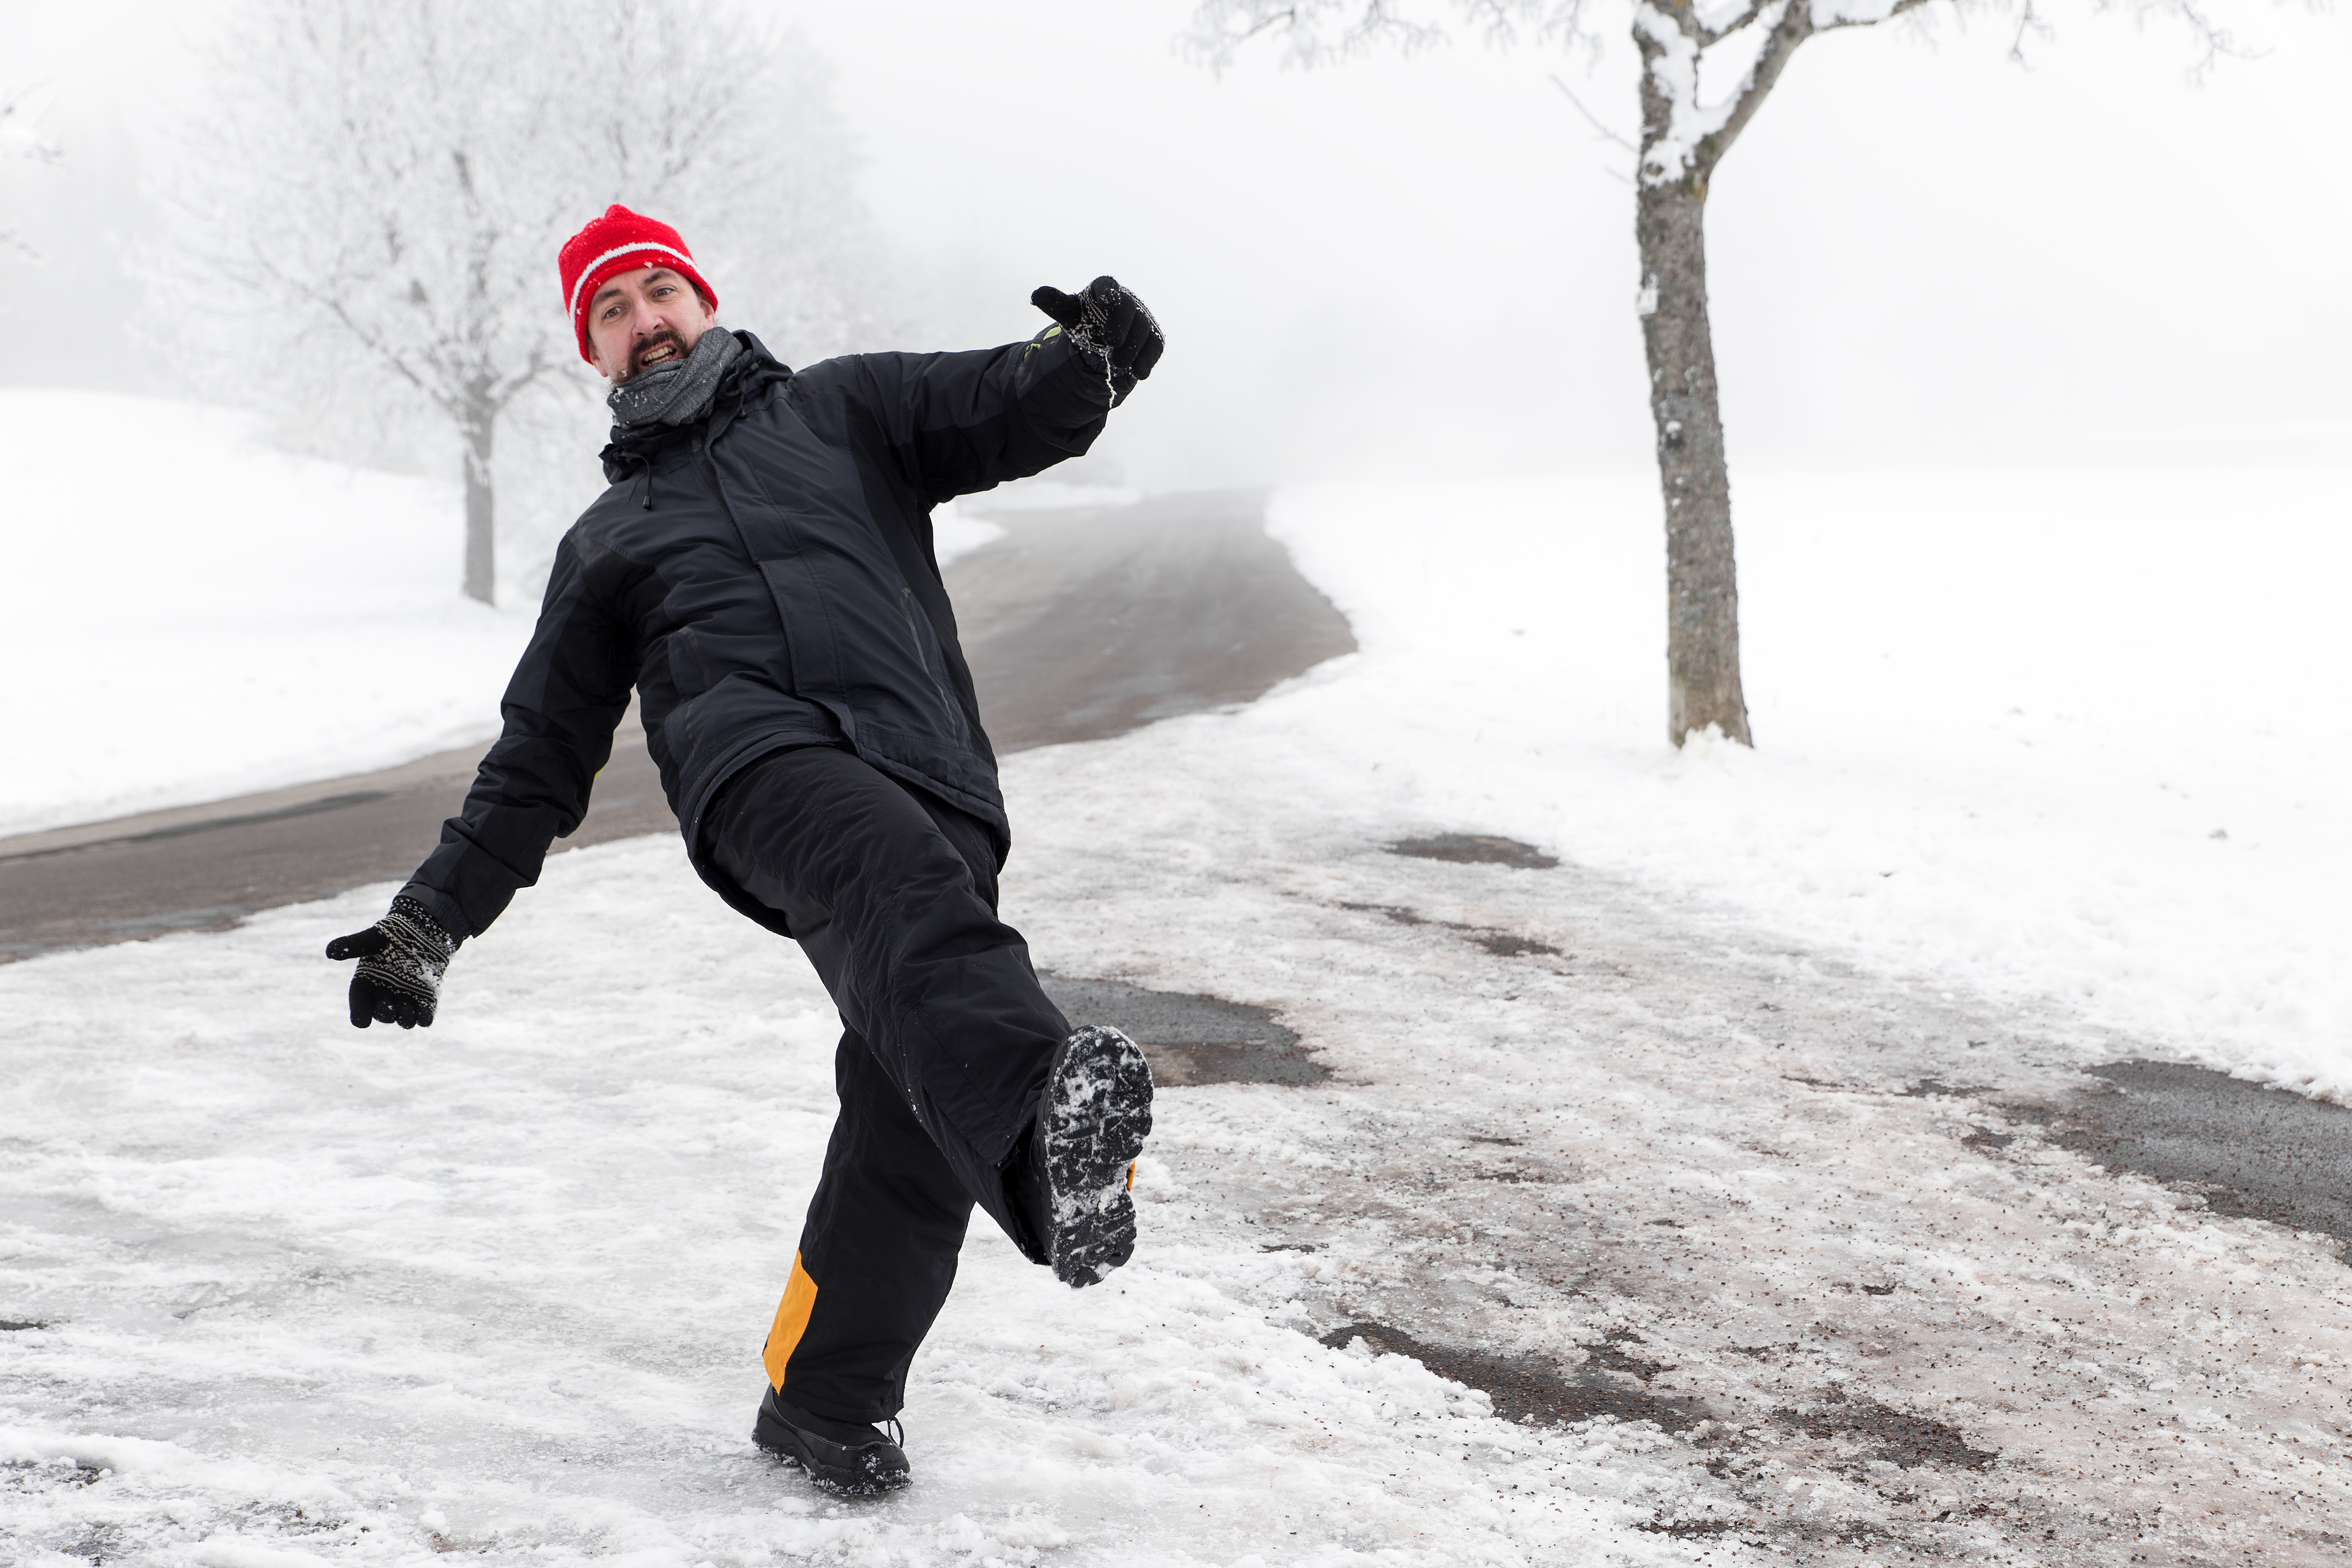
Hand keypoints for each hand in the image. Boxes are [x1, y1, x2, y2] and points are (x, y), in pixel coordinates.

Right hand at [326, 897, 457, 1028]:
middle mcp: (386, 992)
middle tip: (389, 1011)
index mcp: (368, 980)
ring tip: (407, 1016)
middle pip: (382, 1011)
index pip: (360, 1000)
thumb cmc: (393, 933)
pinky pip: (425, 1013)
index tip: (361, 1022)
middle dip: (384, 1014)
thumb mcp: (373, 937)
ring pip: (403, 1017)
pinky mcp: (427, 996)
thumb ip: (354, 945)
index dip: (359, 1012)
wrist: (422, 928)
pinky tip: (425, 1019)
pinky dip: (425, 1017)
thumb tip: (330, 952)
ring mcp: (407, 996)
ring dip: (405, 1018)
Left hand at [1031, 276, 1163, 381]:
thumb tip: (1036, 295)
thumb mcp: (1068, 314)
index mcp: (1104, 290)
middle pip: (1129, 308)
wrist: (1103, 341)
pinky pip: (1156, 345)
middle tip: (1111, 343)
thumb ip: (1055, 304)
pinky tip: (1138, 372)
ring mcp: (1142, 318)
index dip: (1108, 292)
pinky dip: (1147, 359)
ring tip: (1118, 364)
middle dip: (1121, 326)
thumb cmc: (1086, 322)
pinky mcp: (1152, 336)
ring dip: (1132, 348)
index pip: (1107, 286)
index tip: (1105, 300)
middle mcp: (1127, 301)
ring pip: (1144, 329)